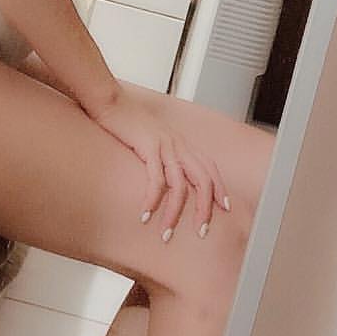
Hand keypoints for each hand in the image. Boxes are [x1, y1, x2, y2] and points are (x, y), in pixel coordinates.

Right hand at [89, 87, 228, 242]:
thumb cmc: (128, 121)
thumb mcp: (153, 138)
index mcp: (182, 143)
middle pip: (203, 180)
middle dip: (205, 208)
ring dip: (174, 213)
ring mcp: (165, 146)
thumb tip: (166, 174)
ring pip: (180, 185)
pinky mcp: (148, 147)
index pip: (210, 168)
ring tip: (166, 233)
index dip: (220, 188)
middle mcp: (178, 144)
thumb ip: (163, 154)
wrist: (111, 102)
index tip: (225, 208)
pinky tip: (145, 215)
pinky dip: (153, 199)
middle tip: (201, 231)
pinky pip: (156, 179)